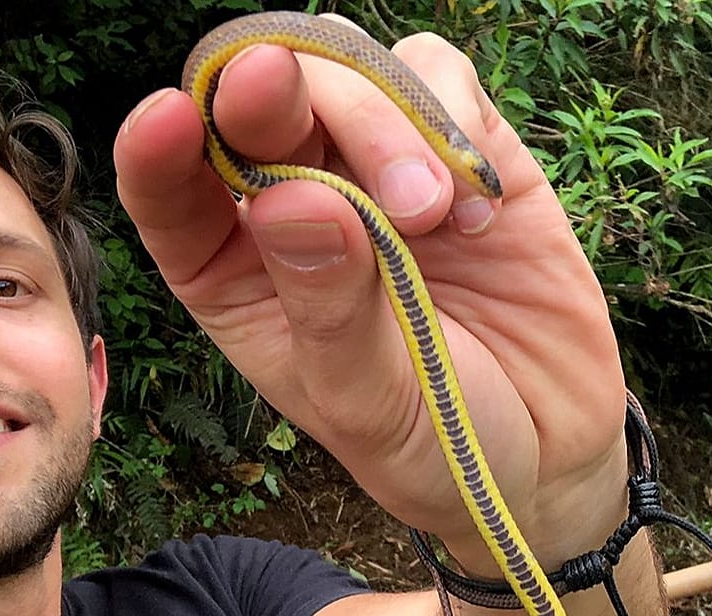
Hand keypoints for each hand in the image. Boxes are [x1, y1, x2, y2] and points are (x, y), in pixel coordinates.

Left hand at [112, 17, 627, 575]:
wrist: (552, 452)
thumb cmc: (435, 444)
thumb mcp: (369, 402)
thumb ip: (329, 306)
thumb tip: (290, 200)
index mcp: (235, 273)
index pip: (170, 193)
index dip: (158, 148)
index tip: (169, 121)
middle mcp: (294, 202)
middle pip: (255, 102)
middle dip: (272, 95)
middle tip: (287, 97)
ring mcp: (377, 165)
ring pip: (346, 67)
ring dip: (377, 121)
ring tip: (427, 217)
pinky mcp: (461, 145)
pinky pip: (437, 71)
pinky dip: (453, 119)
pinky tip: (479, 211)